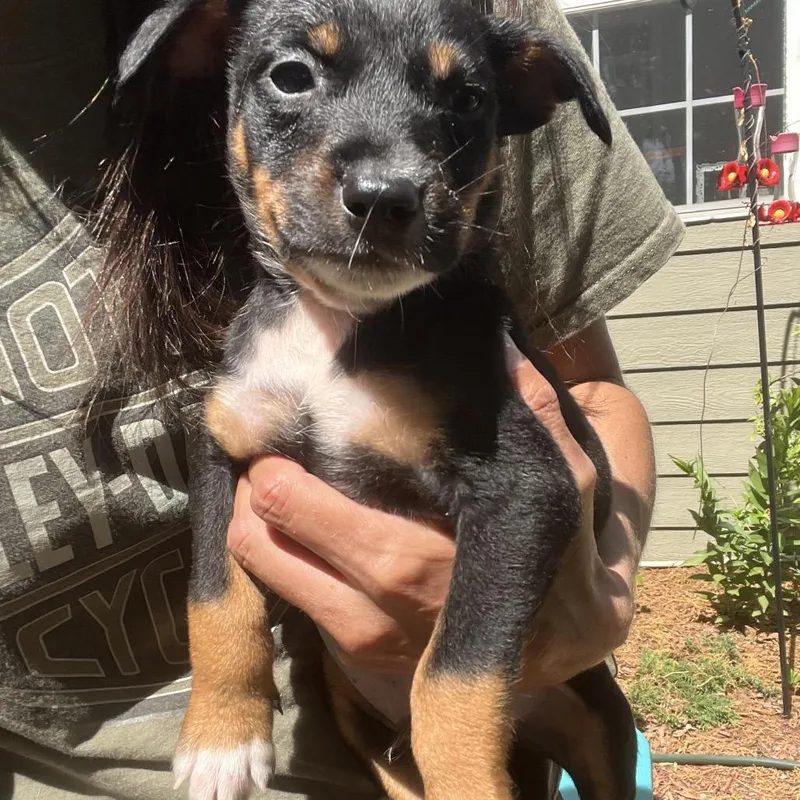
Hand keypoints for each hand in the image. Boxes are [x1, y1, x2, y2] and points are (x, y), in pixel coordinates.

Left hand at [227, 341, 637, 721]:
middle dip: (252, 486)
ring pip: (258, 569)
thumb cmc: (556, 565)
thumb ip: (533, 414)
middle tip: (271, 452)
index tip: (282, 428)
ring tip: (281, 484)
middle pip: (254, 537)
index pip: (286, 504)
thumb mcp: (561, 486)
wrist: (562, 657)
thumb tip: (499, 347)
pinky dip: (281, 552)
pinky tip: (308, 526)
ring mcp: (354, 639)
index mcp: (403, 560)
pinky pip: (286, 594)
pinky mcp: (352, 656)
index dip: (269, 459)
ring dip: (257, 520)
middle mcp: (364, 607)